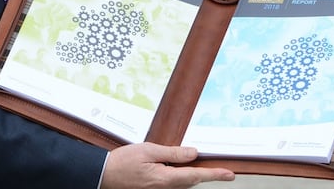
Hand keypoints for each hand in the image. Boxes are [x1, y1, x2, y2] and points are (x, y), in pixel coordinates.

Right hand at [101, 143, 233, 187]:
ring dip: (191, 173)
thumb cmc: (122, 162)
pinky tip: (178, 167)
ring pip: (183, 182)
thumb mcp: (148, 150)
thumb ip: (172, 152)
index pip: (196, 176)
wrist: (104, 175)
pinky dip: (180, 176)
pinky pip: (173, 183)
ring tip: (200, 166)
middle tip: (220, 169)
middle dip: (205, 173)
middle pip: (191, 180)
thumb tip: (192, 153)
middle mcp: (165, 188)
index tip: (229, 174)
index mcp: (165, 178)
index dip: (214, 175)